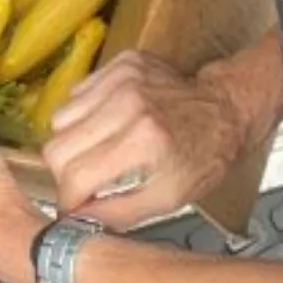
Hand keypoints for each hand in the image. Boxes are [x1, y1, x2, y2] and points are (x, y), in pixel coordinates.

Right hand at [42, 51, 253, 229]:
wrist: (226, 108)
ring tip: (96, 150)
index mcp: (142, 142)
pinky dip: (82, 115)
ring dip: (71, 142)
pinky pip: (76, 94)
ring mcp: (122, 78)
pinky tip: (105, 124)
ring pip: (60, 118)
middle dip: (63, 173)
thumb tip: (75, 219)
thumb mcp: (169, 199)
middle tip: (82, 182)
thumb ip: (118, 213)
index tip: (74, 206)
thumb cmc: (203, 157)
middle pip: (56, 147)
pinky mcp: (121, 63)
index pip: (75, 176)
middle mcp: (127, 105)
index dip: (68, 199)